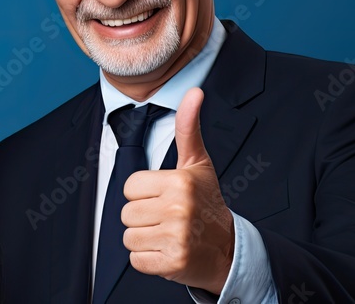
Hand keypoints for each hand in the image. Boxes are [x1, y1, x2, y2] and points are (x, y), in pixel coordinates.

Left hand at [121, 87, 233, 293]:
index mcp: (179, 182)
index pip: (129, 187)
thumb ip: (188, 128)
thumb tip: (194, 92)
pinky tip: (168, 252)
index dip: (143, 194)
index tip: (164, 198)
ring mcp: (177, 237)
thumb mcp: (198, 164)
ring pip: (128, 238)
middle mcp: (178, 209)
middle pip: (126, 213)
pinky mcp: (173, 263)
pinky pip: (136, 260)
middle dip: (142, 218)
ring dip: (144, 240)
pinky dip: (148, 260)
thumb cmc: (207, 203)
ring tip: (167, 235)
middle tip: (167, 220)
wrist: (228, 250)